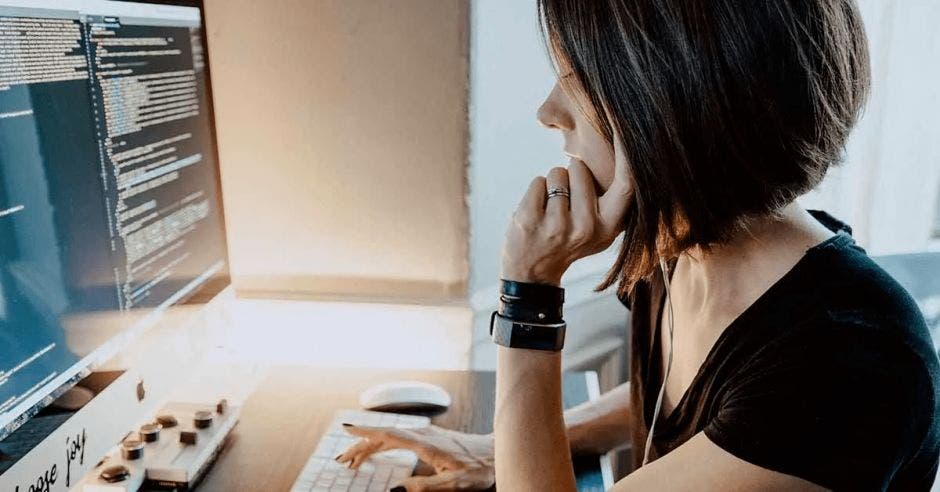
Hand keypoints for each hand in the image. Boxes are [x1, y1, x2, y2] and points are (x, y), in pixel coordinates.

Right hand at [336, 424, 494, 490]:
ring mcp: (426, 433)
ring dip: (370, 445)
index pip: (388, 435)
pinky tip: (379, 448)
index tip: (345, 431)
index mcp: (424, 443)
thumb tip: (395, 491)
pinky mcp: (430, 436)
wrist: (498, 452)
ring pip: (390, 435)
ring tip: (353, 459)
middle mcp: (422, 433)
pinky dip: (383, 442)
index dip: (365, 434)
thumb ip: (424, 488)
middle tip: (342, 460)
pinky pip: (399, 436)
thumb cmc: (480, 468)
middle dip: (361, 446)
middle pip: (384, 435)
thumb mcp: (454, 485)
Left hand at [500, 133, 631, 285]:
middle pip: (580, 167)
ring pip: (558, 172)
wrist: (532, 274)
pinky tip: (536, 214)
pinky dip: (535, 191)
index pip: (627, 182)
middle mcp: (587, 227)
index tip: (627, 122)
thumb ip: (613, 199)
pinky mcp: (531, 221)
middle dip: (571, 174)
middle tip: (566, 206)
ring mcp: (558, 225)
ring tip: (551, 211)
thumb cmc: (569, 241)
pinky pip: (538, 181)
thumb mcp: (600, 228)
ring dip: (552, 185)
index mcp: (610, 226)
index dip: (628, 151)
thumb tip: (627, 151)